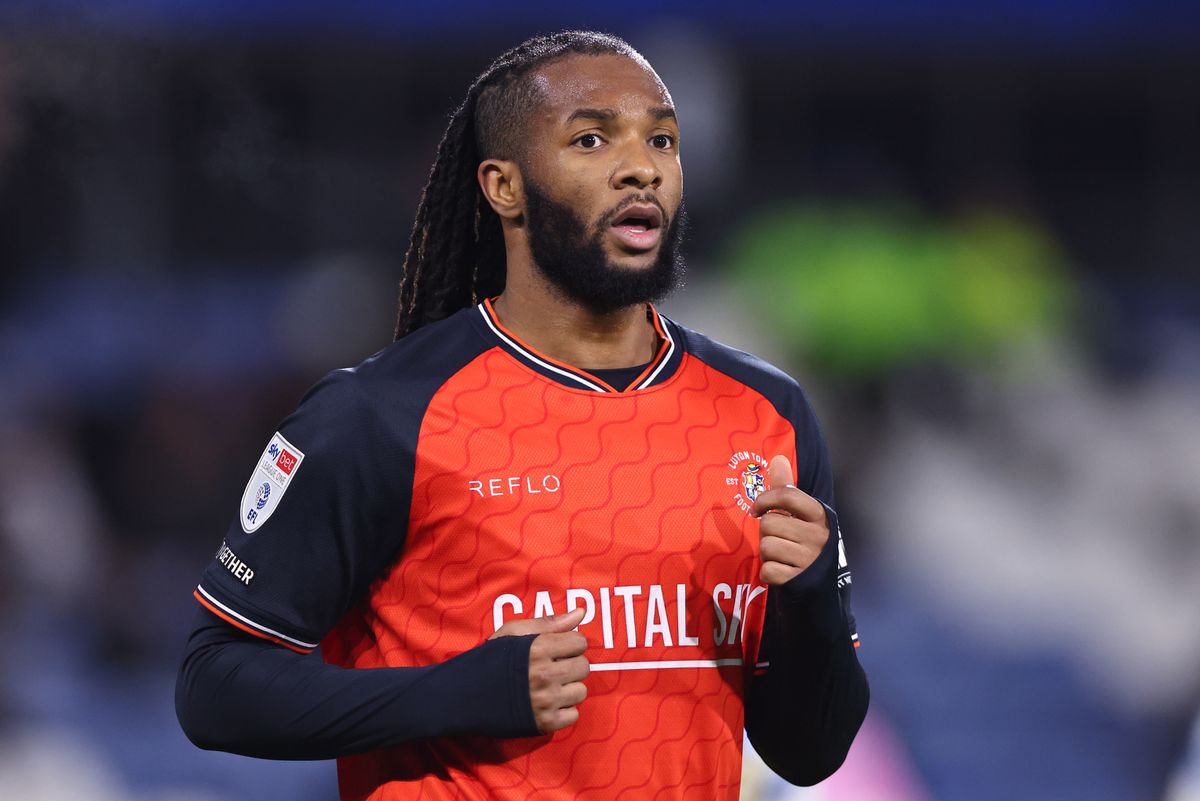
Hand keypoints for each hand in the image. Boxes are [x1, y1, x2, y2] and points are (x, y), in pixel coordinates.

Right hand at [490, 607, 588, 732]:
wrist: (464, 696)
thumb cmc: (490, 659)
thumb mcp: (513, 632)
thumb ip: (550, 622)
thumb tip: (582, 612)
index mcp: (538, 649)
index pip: (580, 642)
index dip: (569, 643)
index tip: (556, 649)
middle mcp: (544, 675)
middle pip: (584, 666)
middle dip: (570, 664)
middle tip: (552, 667)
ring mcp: (545, 701)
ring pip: (581, 691)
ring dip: (568, 688)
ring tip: (548, 686)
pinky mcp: (544, 724)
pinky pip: (573, 715)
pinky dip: (563, 710)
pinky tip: (545, 703)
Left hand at [751, 455, 828, 584]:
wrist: (819, 581)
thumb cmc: (805, 540)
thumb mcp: (800, 514)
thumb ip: (786, 488)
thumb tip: (777, 458)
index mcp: (819, 514)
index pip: (788, 496)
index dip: (765, 500)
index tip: (757, 510)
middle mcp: (818, 535)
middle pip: (769, 524)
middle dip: (767, 533)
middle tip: (780, 539)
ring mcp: (810, 559)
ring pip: (766, 546)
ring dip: (767, 553)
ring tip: (782, 555)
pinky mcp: (799, 580)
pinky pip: (768, 570)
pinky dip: (769, 571)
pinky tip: (782, 570)